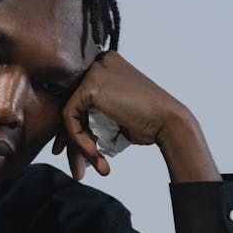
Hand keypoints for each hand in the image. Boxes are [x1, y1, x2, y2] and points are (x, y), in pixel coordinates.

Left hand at [52, 50, 218, 183]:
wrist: (168, 122)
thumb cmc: (147, 123)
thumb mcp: (113, 116)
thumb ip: (91, 117)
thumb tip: (63, 140)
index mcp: (105, 67)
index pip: (78, 99)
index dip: (74, 130)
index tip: (74, 155)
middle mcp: (98, 63)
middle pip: (72, 106)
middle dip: (72, 142)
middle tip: (77, 169)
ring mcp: (93, 72)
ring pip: (68, 114)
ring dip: (78, 147)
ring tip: (91, 168)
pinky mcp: (90, 85)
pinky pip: (70, 118)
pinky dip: (79, 141)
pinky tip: (95, 155)